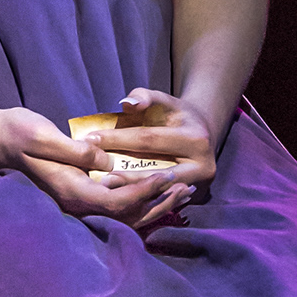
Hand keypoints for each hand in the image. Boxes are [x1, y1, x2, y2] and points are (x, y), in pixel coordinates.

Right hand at [0, 103, 196, 234]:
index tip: (169, 176)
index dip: (146, 192)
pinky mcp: (79, 193)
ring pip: (124, 214)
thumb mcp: (44, 136)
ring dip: (153, 203)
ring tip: (179, 190)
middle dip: (158, 202)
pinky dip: (139, 200)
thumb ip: (76, 151)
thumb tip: (106, 162)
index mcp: (71, 192)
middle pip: (126, 215)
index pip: (118, 202)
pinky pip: (115, 205)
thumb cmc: (19, 133)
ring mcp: (78, 202)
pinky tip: (154, 188)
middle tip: (186, 186)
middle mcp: (77, 204)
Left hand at [77, 88, 218, 208]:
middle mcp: (201, 168)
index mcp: (195, 140)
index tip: (92, 140)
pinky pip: (161, 201)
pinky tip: (119, 196)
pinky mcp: (192, 201)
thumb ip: (145, 96)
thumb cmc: (177, 115)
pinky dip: (141, 197)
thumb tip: (127, 104)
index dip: (119, 139)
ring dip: (130, 191)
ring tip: (104, 187)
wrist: (204, 134)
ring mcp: (198, 188)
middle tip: (95, 174)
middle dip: (123, 173)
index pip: (148, 139)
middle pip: (155, 172)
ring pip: (158, 192)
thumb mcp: (165, 100)